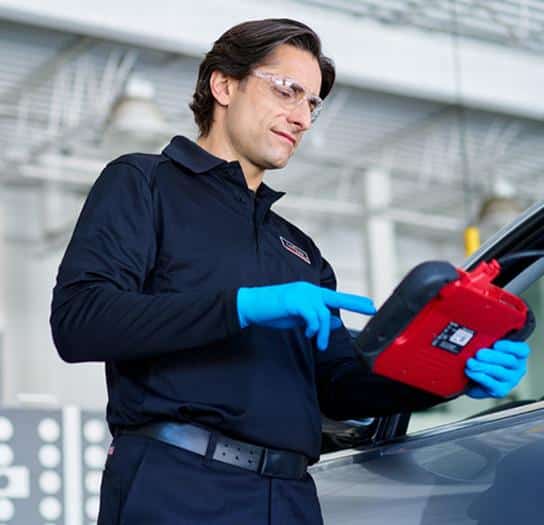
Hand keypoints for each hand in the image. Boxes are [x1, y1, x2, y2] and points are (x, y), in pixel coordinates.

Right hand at [237, 281, 375, 350]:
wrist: (252, 305)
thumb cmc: (273, 311)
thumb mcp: (298, 318)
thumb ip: (315, 318)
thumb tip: (335, 321)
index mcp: (310, 293)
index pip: (335, 297)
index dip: (354, 301)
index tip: (369, 305)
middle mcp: (309, 290)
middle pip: (336, 299)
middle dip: (355, 304)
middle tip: (371, 309)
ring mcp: (302, 294)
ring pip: (323, 314)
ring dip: (323, 332)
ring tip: (318, 342)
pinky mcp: (295, 300)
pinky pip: (312, 317)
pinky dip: (313, 328)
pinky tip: (307, 334)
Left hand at [465, 340, 530, 398]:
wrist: (475, 379)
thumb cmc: (484, 358)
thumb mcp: (488, 347)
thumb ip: (487, 341)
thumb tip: (477, 336)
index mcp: (518, 354)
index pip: (521, 350)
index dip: (509, 347)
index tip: (496, 344)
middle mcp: (517, 368)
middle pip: (509, 361)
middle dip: (492, 356)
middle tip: (478, 354)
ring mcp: (510, 380)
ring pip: (500, 372)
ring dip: (483, 366)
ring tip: (471, 363)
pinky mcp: (501, 390)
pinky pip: (491, 383)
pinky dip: (479, 376)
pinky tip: (470, 371)